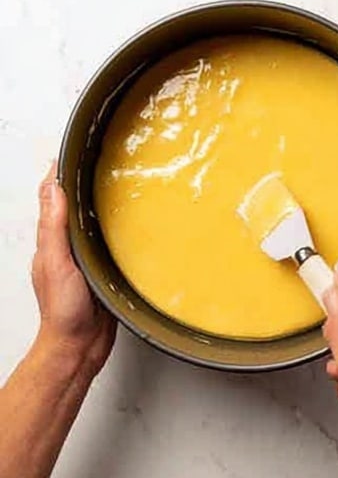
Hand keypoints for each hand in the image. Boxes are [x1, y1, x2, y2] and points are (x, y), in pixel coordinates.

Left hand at [31, 164, 115, 374]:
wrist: (79, 347)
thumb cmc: (64, 313)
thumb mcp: (56, 264)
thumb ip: (53, 228)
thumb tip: (52, 188)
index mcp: (50, 242)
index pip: (52, 197)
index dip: (59, 173)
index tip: (72, 150)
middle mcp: (65, 246)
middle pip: (71, 204)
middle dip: (80, 180)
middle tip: (97, 156)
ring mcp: (83, 257)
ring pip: (89, 220)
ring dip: (98, 199)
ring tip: (114, 178)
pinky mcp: (101, 268)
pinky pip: (106, 238)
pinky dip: (112, 223)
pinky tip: (126, 218)